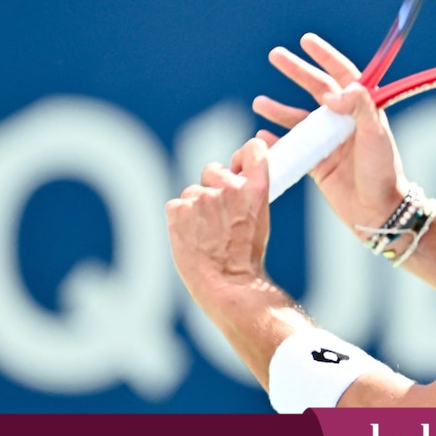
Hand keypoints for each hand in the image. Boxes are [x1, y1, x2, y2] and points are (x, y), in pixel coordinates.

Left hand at [166, 138, 272, 321]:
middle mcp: (230, 187)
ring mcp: (203, 197)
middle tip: (217, 217)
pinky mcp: (179, 208)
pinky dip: (179, 220)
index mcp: (256, 188)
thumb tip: (233, 177)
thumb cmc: (246, 258)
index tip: (237, 166)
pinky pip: (176, 205)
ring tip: (205, 236)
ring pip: (192, 192)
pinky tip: (191, 239)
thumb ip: (247, 194)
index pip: (252, 149)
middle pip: (213, 170)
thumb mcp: (260, 219)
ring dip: (195, 208)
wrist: (230, 285)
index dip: (242, 156)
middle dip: (212, 187)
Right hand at [251, 33, 408, 235]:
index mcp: (363, 110)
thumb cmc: (382, 172)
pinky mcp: (318, 163)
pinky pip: (293, 147)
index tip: (307, 41)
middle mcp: (344, 122)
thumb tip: (332, 91)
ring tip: (259, 102)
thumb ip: (358, 107)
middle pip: (317, 89)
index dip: (326, 56)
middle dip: (297, 71)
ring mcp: (329, 142)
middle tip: (275, 55)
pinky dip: (277, 141)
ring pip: (299, 118)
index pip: (344, 75)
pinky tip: (262, 136)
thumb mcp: (374, 135)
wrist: (378, 211)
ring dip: (280, 109)